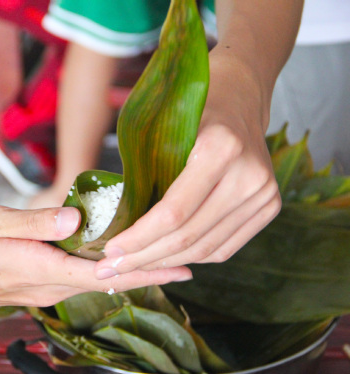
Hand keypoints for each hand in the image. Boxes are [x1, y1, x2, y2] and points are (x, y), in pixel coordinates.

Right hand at [0, 205, 190, 311]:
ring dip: (124, 272)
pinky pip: (71, 280)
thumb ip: (34, 223)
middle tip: (184, 263)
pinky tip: (106, 259)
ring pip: (90, 282)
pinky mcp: (26, 286)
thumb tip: (78, 220)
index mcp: (37, 269)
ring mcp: (34, 290)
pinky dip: (97, 270)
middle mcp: (43, 286)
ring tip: (155, 259)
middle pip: (105, 281)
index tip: (182, 267)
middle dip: (145, 272)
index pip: (104, 273)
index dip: (145, 269)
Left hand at [95, 47, 281, 278]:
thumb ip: (144, 172)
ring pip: (206, 248)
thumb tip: (113, 223)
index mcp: (220, 149)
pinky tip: (164, 258)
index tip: (110, 250)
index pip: (173, 213)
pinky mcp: (270, 206)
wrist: (241, 97)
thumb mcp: (162, 127)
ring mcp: (265, 193)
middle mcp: (249, 175)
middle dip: (144, 258)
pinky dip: (191, 257)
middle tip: (112, 269)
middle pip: (188, 237)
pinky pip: (223, 247)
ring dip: (164, 263)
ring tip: (132, 267)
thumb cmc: (192, 108)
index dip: (139, 238)